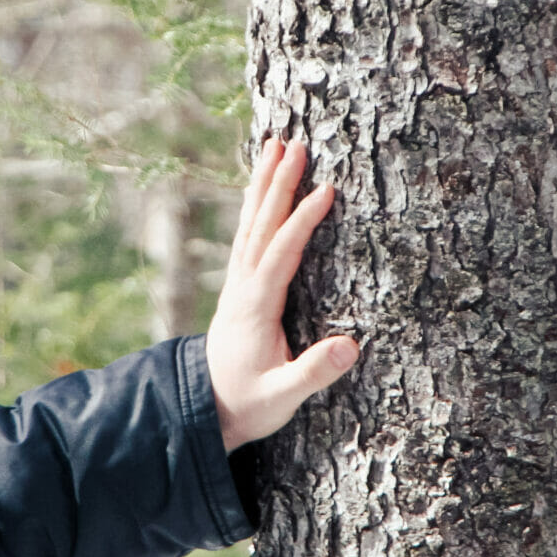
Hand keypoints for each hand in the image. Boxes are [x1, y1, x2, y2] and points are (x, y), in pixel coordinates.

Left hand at [207, 138, 359, 449]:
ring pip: (250, 224)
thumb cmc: (248, 403)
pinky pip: (247, 235)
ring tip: (274, 147)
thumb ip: (313, 373)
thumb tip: (351, 346)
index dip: (302, 221)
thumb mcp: (281, 398)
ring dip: (262, 185)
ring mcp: (237, 284)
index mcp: (255, 307)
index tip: (326, 190)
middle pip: (260, 226)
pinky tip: (260, 188)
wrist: (205, 410)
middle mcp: (242, 287)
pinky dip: (255, 206)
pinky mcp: (238, 286)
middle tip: (294, 145)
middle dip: (278, 184)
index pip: (282, 253)